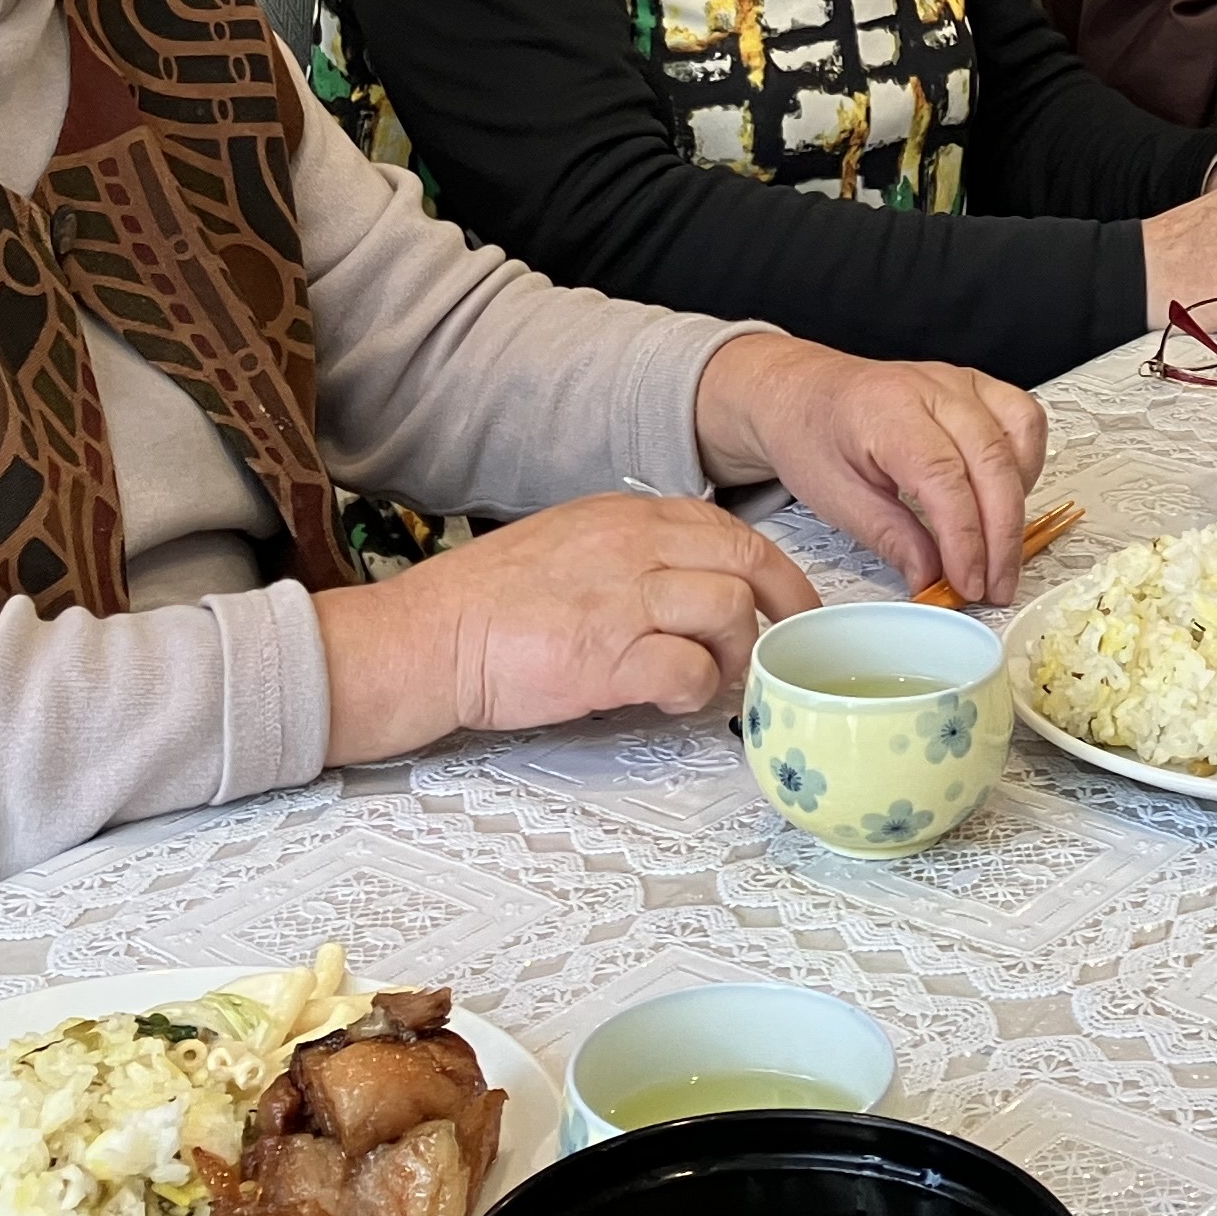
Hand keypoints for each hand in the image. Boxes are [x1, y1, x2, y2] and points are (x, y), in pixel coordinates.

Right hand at [312, 492, 815, 764]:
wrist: (429, 636)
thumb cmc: (491, 601)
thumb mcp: (570, 544)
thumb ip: (632, 552)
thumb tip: (691, 582)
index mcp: (624, 517)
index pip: (726, 528)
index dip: (772, 568)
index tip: (787, 602)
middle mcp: (631, 546)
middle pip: (745, 560)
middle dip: (781, 605)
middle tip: (780, 647)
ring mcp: (622, 598)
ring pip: (730, 610)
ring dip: (735, 655)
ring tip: (710, 680)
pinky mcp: (606, 656)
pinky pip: (689, 668)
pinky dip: (696, 690)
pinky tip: (674, 699)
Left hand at [693, 335, 1045, 602]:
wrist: (802, 391)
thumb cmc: (811, 435)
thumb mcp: (834, 498)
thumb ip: (891, 538)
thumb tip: (934, 578)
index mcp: (887, 410)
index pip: (944, 477)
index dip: (964, 538)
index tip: (967, 583)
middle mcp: (932, 387)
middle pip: (992, 461)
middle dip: (1001, 535)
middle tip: (994, 587)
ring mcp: (960, 382)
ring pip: (1019, 436)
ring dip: (1019, 500)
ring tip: (1000, 549)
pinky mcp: (977, 387)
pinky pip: (1024, 420)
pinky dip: (1026, 465)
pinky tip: (1005, 501)